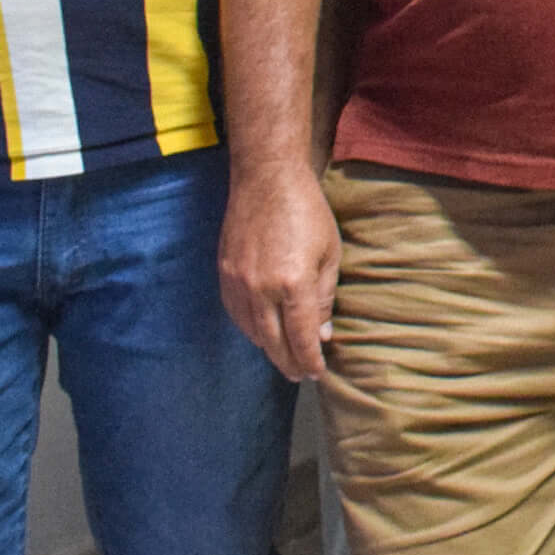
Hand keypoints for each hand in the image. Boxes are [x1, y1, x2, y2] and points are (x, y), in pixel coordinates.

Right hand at [219, 164, 340, 380]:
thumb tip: (322, 333)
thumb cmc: (307, 212)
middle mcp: (261, 289)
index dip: (309, 360)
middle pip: (273, 342)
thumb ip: (324, 297)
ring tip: (283, 358)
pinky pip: (235, 314)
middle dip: (288, 362)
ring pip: (251, 331)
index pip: (301, 338)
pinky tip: (260, 333)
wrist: (267, 179)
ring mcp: (238, 283)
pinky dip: (249, 329)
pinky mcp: (224, 274)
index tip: (316, 372)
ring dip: (268, 349)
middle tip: (300, 374)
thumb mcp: (330, 254)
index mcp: (293, 284)